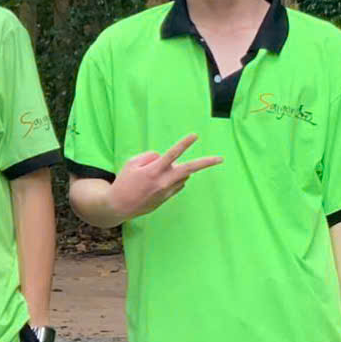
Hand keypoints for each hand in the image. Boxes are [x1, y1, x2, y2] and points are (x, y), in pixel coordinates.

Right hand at [107, 133, 221, 219]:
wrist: (119, 206)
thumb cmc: (124, 182)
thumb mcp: (131, 164)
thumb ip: (149, 157)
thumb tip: (163, 157)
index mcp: (153, 170)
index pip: (172, 154)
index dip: (184, 143)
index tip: (195, 135)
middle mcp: (163, 181)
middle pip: (189, 169)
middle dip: (206, 163)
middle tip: (221, 159)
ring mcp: (167, 191)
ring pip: (181, 176)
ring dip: (176, 170)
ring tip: (156, 175)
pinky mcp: (167, 198)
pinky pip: (177, 184)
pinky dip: (172, 179)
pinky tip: (158, 183)